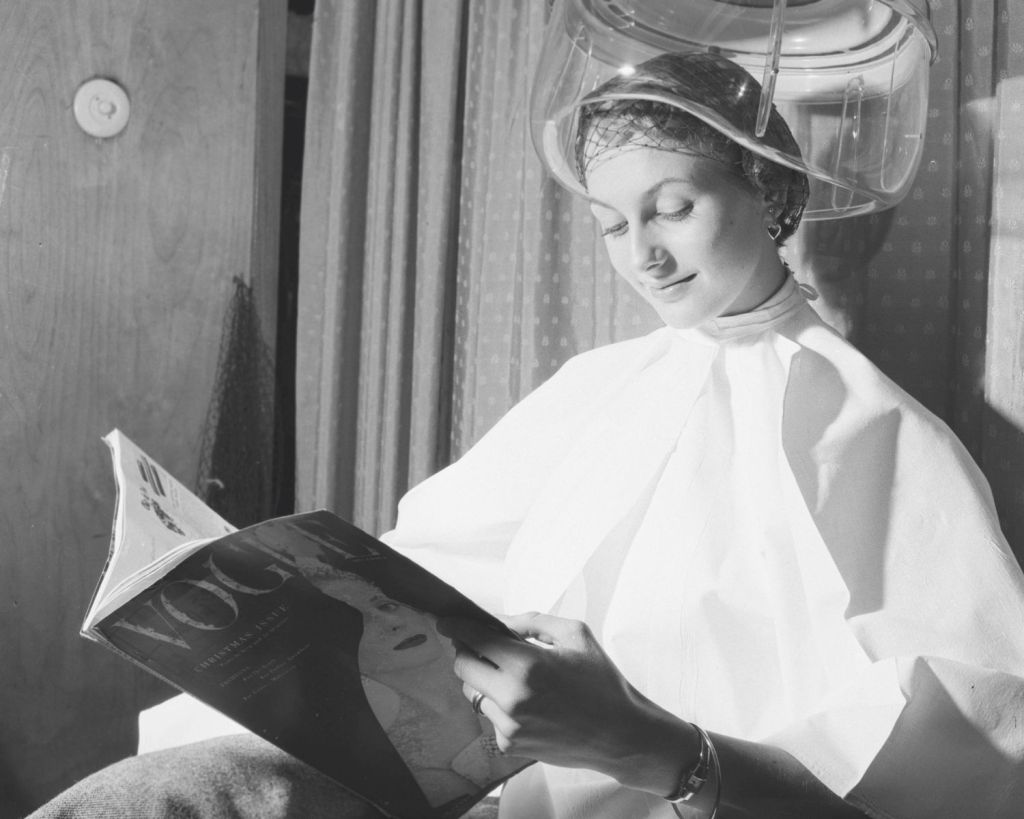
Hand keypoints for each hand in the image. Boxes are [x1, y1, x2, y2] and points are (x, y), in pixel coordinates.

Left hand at [438, 612, 696, 796]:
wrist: (620, 735)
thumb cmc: (601, 681)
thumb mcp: (575, 635)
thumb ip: (531, 622)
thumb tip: (497, 620)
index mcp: (528, 665)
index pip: (475, 640)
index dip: (456, 626)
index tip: (444, 619)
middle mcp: (512, 698)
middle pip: (463, 666)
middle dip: (468, 651)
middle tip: (483, 644)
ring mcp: (508, 725)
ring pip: (473, 692)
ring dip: (485, 679)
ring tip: (516, 677)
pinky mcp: (509, 745)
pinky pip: (488, 715)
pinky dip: (499, 704)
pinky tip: (527, 703)